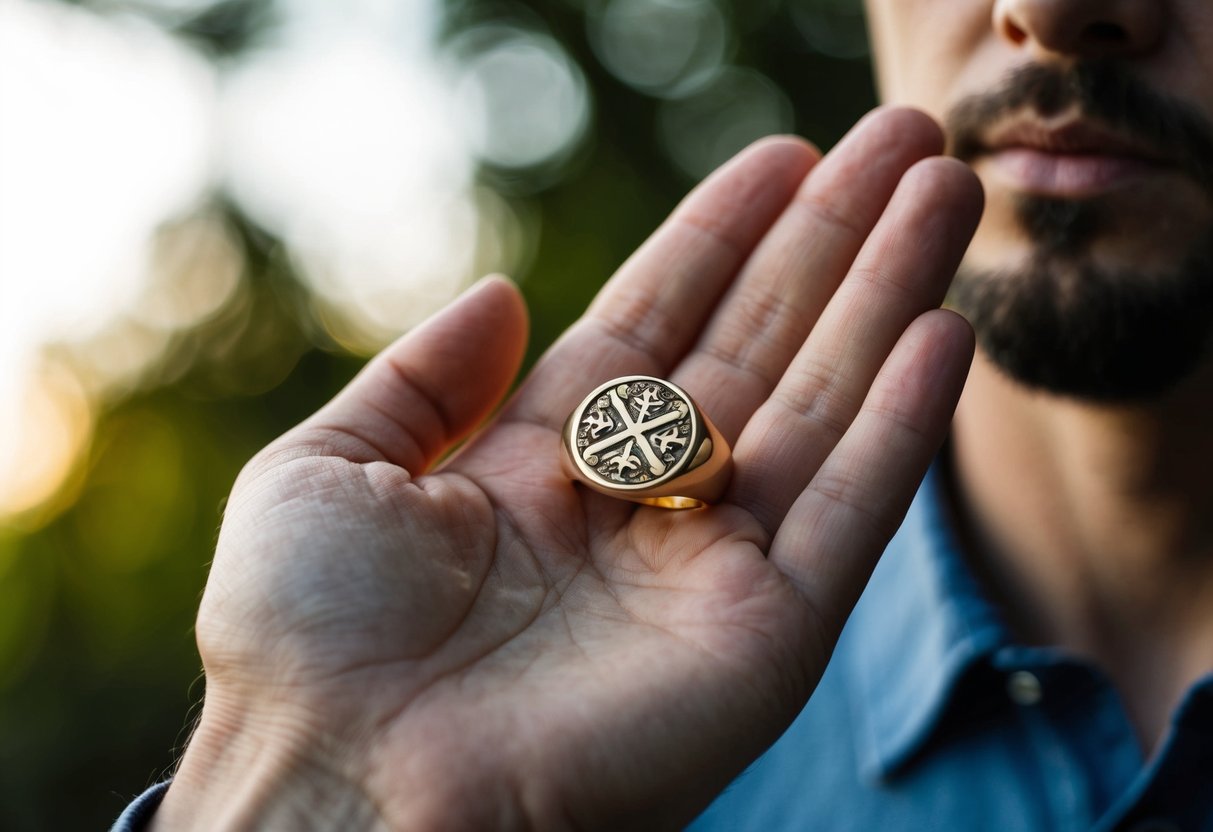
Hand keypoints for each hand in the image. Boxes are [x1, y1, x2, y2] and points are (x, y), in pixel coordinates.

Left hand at [152, 108, 981, 830]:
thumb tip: (505, 292)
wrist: (339, 789)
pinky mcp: (765, 639)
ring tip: (944, 191)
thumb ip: (422, 378)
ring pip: (824, 407)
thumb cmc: (304, 640)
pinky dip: (903, 425)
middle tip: (901, 140)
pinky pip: (851, 514)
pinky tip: (943, 332)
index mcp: (542, 464)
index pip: (657, 321)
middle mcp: (638, 508)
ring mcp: (710, 571)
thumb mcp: (327, 472)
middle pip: (758, 344)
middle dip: (831, 241)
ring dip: (888, 298)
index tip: (783, 159)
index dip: (721, 237)